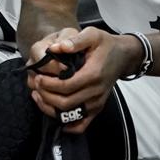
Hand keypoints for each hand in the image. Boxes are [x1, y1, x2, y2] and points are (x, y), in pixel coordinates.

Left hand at [25, 27, 141, 133]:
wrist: (123, 56)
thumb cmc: (105, 45)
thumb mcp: (92, 34)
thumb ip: (75, 40)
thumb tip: (56, 48)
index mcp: (93, 74)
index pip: (66, 86)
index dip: (49, 84)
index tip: (39, 77)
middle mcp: (96, 92)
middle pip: (65, 103)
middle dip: (46, 96)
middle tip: (37, 86)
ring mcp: (97, 102)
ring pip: (69, 115)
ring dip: (50, 108)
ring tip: (39, 96)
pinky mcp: (97, 108)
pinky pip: (81, 125)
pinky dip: (67, 125)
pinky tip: (54, 114)